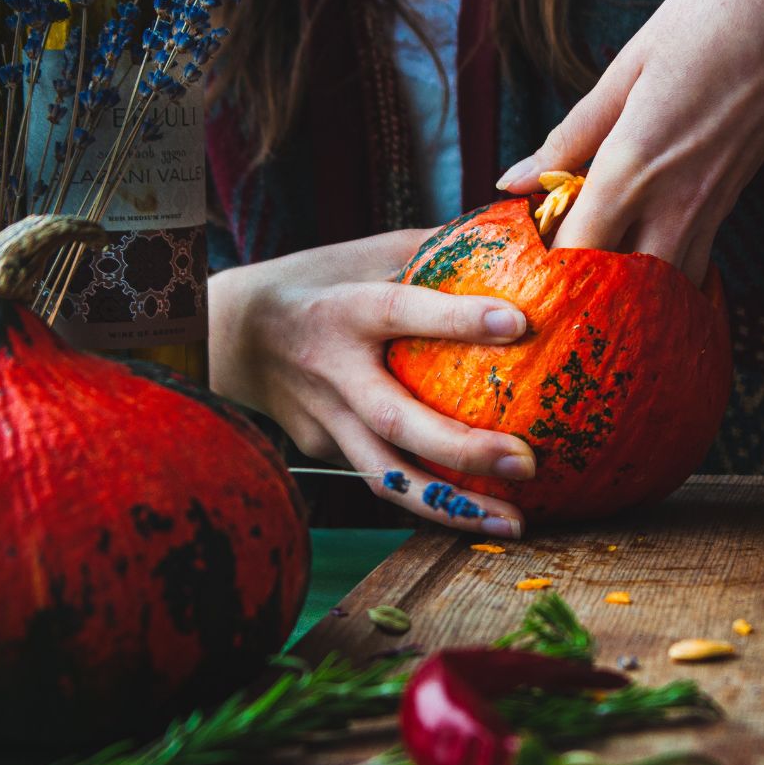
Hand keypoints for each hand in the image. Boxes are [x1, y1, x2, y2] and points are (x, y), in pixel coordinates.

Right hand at [208, 229, 534, 535]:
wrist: (237, 335)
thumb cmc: (319, 284)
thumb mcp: (368, 253)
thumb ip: (432, 252)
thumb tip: (516, 239)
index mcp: (342, 309)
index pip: (399, 310)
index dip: (455, 318)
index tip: (518, 323)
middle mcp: (330, 370)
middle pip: (393, 417)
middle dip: (462, 447)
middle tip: (526, 462)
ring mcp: (322, 418)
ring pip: (383, 473)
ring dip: (450, 506)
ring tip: (512, 525)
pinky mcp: (321, 447)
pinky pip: (380, 474)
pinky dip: (428, 496)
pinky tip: (476, 511)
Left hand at [497, 0, 763, 286]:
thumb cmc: (712, 23)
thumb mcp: (626, 70)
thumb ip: (569, 136)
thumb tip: (513, 179)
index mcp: (632, 167)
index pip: (576, 249)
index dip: (545, 268)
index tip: (523, 264)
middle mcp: (672, 204)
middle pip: (617, 287)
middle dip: (582, 293)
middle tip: (553, 280)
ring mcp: (706, 212)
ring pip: (659, 289)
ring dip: (624, 293)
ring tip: (593, 280)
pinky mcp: (726, 209)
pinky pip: (690, 267)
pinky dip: (661, 279)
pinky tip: (639, 263)